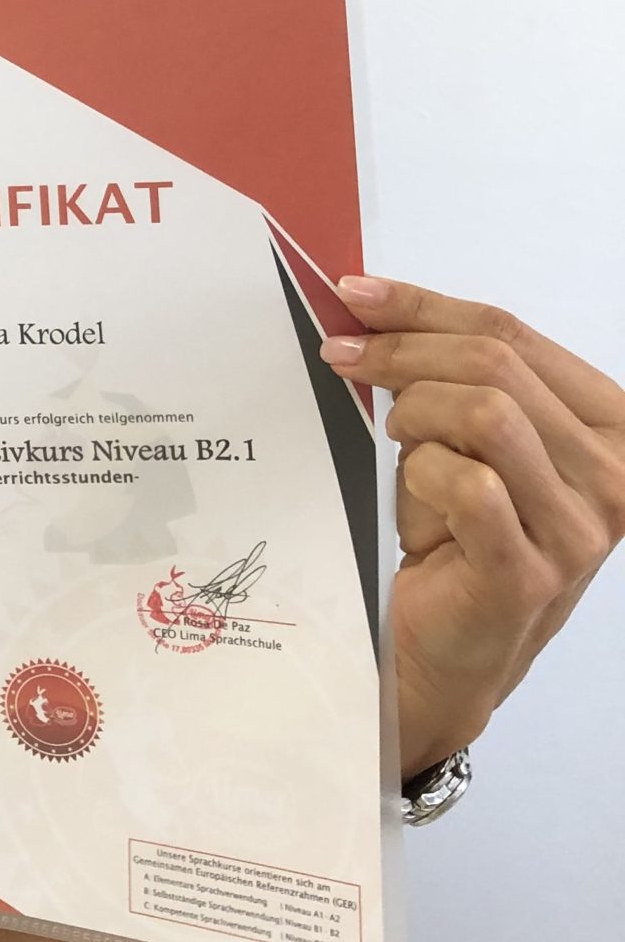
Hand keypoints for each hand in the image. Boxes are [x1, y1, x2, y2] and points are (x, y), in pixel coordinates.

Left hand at [321, 281, 624, 773]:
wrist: (443, 646)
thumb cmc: (454, 534)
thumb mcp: (464, 435)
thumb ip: (445, 370)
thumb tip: (367, 300)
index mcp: (608, 425)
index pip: (514, 333)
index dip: (426, 305)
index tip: (357, 294)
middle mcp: (614, 475)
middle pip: (498, 364)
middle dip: (404, 350)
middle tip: (344, 358)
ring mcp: (579, 530)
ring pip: (489, 415)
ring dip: (417, 416)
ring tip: (396, 442)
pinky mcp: (531, 574)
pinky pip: (471, 486)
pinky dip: (423, 476)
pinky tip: (413, 497)